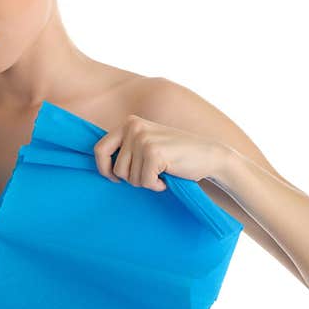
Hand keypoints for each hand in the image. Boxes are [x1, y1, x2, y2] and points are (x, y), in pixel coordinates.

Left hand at [93, 114, 226, 190]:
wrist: (209, 155)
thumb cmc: (176, 154)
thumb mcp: (146, 143)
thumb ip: (126, 148)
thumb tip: (101, 168)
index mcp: (129, 123)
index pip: (99, 149)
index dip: (104, 168)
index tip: (114, 179)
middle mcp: (133, 127)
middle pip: (116, 168)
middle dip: (132, 179)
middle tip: (150, 175)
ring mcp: (143, 139)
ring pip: (130, 178)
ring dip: (147, 182)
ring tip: (162, 173)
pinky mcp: (154, 153)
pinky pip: (145, 182)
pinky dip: (157, 185)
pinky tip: (168, 177)